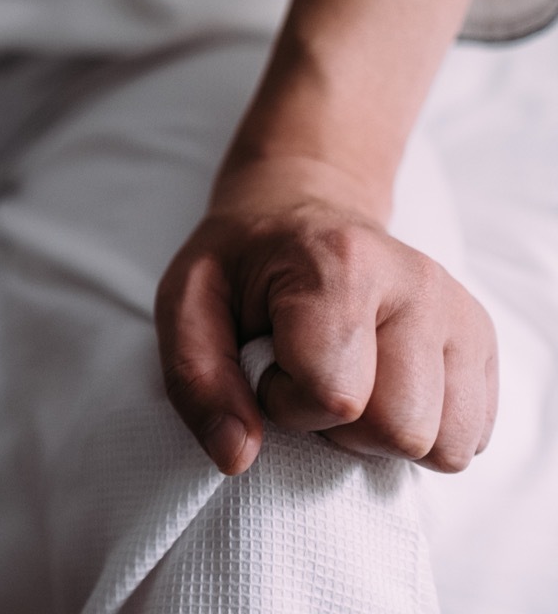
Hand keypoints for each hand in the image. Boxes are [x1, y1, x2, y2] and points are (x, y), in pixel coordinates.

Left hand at [155, 156, 497, 475]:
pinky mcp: (480, 338)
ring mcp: (458, 310)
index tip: (268, 365)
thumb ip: (196, 380)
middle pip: (400, 429)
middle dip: (341, 428)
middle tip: (309, 380)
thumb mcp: (186, 305)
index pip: (335, 396)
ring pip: (444, 444)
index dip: (287, 403)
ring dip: (383, 435)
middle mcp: (417, 283)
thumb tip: (236, 456)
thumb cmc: (240, 264)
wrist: (299, 211)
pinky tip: (383, 390)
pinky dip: (422, 431)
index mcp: (341, 265)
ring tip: (348, 384)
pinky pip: (471, 436)